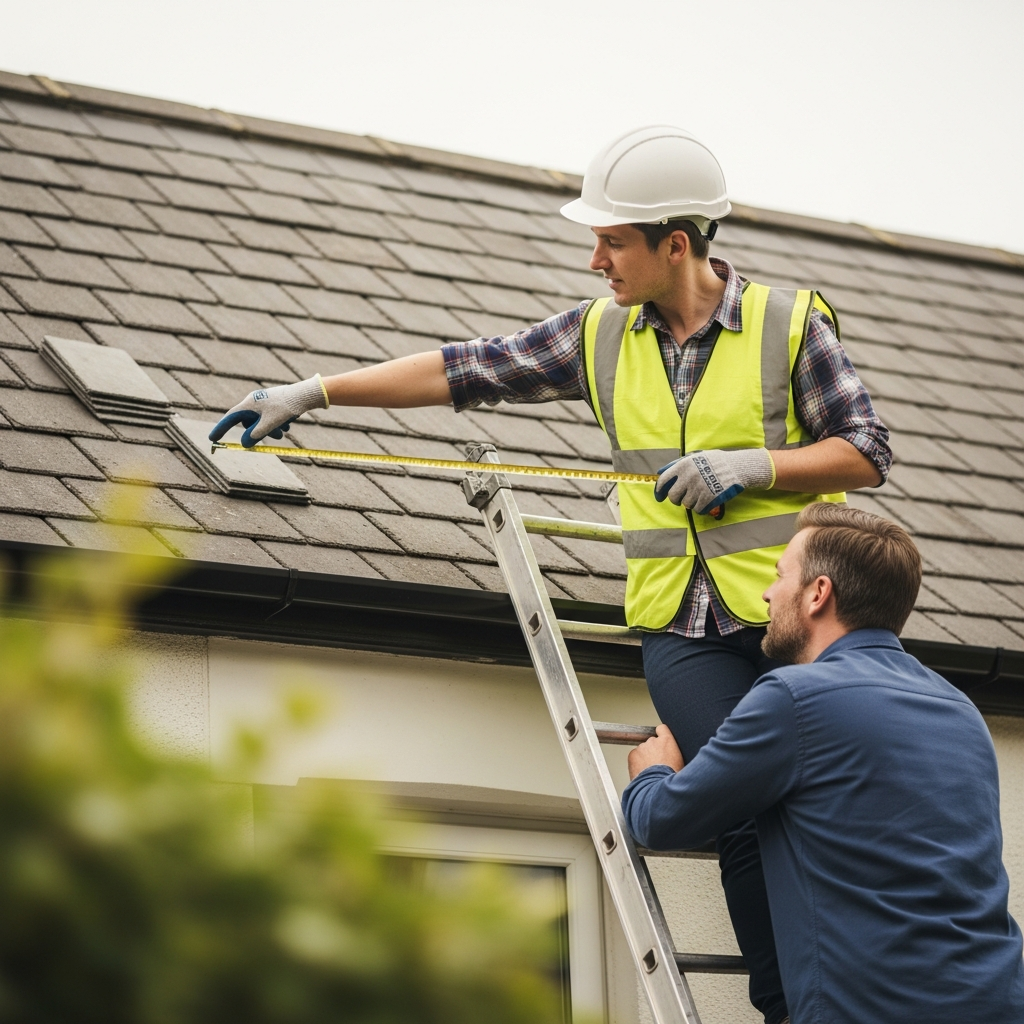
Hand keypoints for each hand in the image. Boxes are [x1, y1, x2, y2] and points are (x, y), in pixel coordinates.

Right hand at [208, 375, 327, 447]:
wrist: (305, 395)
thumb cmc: (286, 408)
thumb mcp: (270, 424)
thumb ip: (255, 435)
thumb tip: (244, 444)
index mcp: (249, 404)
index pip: (230, 418)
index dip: (221, 429)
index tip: (212, 439)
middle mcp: (254, 401)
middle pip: (249, 423)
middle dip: (260, 433)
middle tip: (276, 436)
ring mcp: (264, 402)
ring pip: (261, 422)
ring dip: (271, 430)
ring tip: (284, 431)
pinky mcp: (273, 404)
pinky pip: (269, 418)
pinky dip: (277, 425)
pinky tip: (288, 424)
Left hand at [628, 724, 683, 778]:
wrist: (658, 789)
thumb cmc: (671, 779)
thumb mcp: (681, 763)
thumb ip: (674, 754)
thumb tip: (673, 757)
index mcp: (667, 741)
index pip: (662, 728)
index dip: (661, 735)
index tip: (660, 740)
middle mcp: (653, 741)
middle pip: (652, 742)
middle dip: (653, 751)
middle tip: (657, 763)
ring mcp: (641, 747)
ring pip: (643, 750)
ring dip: (645, 757)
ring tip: (650, 771)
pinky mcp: (632, 755)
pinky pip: (635, 756)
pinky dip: (637, 762)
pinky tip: (643, 772)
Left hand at [654, 448, 774, 514]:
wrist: (737, 467)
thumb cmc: (715, 462)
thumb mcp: (695, 457)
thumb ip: (677, 464)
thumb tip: (660, 472)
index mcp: (683, 465)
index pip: (663, 481)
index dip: (659, 491)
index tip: (659, 497)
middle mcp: (689, 477)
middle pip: (673, 497)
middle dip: (677, 499)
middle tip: (683, 498)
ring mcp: (699, 488)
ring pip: (686, 505)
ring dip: (691, 503)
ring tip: (700, 495)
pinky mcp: (709, 498)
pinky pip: (698, 510)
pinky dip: (701, 508)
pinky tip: (706, 502)